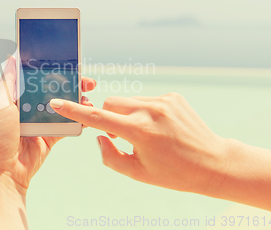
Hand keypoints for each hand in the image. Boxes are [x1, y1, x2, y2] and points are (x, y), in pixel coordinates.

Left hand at [0, 57, 95, 229]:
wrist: (3, 172)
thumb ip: (8, 82)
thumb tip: (11, 57)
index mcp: (16, 97)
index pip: (37, 78)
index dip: (52, 70)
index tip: (68, 63)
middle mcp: (29, 107)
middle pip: (54, 90)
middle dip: (71, 84)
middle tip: (87, 82)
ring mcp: (41, 122)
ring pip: (64, 106)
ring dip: (78, 101)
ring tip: (88, 100)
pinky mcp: (50, 136)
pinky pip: (67, 125)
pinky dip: (79, 120)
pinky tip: (88, 115)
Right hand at [49, 93, 228, 194]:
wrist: (214, 163)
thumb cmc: (174, 173)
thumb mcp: (137, 173)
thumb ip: (110, 156)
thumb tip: (100, 136)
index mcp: (140, 131)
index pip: (98, 118)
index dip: (75, 111)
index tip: (57, 102)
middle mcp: (150, 110)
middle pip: (111, 103)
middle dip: (108, 117)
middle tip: (120, 136)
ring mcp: (163, 100)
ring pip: (128, 101)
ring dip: (127, 115)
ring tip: (147, 134)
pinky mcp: (172, 97)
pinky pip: (145, 100)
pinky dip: (143, 112)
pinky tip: (160, 128)